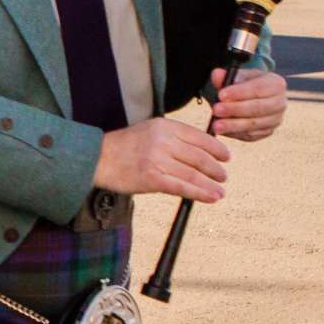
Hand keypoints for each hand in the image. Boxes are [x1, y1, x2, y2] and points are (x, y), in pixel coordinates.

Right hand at [93, 117, 230, 203]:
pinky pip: (182, 187)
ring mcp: (158, 159)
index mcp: (164, 126)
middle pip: (199, 156)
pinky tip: (210, 197)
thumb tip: (200, 150)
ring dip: (211, 184)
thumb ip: (173, 137)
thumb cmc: (124, 147)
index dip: (216, 148)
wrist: (98, 158)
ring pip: (193, 174)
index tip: (226, 156)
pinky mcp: (152, 178)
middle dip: (215, 168)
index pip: (199, 136)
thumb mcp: (149, 130)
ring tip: (220, 191)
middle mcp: (163, 140)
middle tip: (223, 176)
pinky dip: (199, 193)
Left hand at [209, 68, 287, 142]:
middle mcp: (280, 103)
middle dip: (235, 110)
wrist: (254, 97)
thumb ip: (227, 76)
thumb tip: (217, 74)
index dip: (238, 93)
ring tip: (216, 125)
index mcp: (276, 84)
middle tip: (216, 110)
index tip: (221, 95)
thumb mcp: (239, 77)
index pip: (257, 89)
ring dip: (233, 125)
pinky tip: (223, 131)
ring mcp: (276, 119)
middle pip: (257, 108)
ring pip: (254, 124)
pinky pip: (251, 135)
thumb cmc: (246, 84)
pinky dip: (236, 133)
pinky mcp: (268, 132)